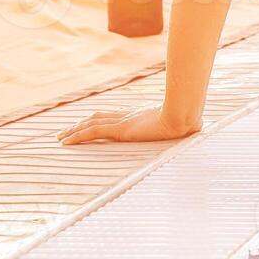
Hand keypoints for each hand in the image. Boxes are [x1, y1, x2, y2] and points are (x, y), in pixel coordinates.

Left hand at [57, 105, 198, 145]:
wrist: (186, 116)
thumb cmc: (188, 121)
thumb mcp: (184, 124)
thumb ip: (185, 125)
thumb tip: (198, 128)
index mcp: (140, 116)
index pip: (113, 116)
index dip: (97, 119)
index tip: (86, 123)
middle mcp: (129, 116)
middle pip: (98, 117)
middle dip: (80, 124)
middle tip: (64, 132)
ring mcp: (124, 122)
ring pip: (91, 124)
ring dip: (74, 131)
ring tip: (60, 138)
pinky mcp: (121, 130)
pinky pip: (93, 132)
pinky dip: (78, 136)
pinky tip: (66, 142)